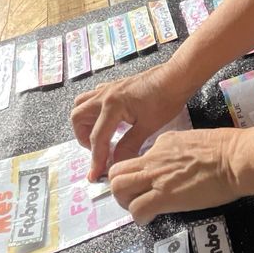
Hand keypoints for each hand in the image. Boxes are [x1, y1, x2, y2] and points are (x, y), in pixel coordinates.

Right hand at [71, 63, 186, 180]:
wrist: (175, 77)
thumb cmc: (165, 99)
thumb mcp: (148, 126)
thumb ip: (129, 145)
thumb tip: (116, 163)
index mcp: (112, 106)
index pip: (97, 138)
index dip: (96, 159)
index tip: (95, 175)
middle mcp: (104, 95)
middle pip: (78, 118)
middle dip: (83, 138)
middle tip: (98, 150)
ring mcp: (107, 89)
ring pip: (81, 104)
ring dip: (85, 122)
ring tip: (99, 135)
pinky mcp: (114, 86)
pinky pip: (93, 97)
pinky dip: (94, 111)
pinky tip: (108, 120)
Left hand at [108, 128, 242, 222]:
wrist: (235, 159)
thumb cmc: (227, 150)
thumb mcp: (194, 141)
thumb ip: (180, 151)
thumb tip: (179, 164)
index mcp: (163, 144)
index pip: (138, 159)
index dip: (138, 175)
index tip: (147, 184)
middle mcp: (153, 158)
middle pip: (117, 172)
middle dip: (120, 188)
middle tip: (134, 199)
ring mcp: (156, 177)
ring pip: (119, 188)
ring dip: (125, 202)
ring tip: (139, 209)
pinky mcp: (164, 196)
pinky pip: (137, 209)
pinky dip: (139, 217)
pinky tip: (148, 220)